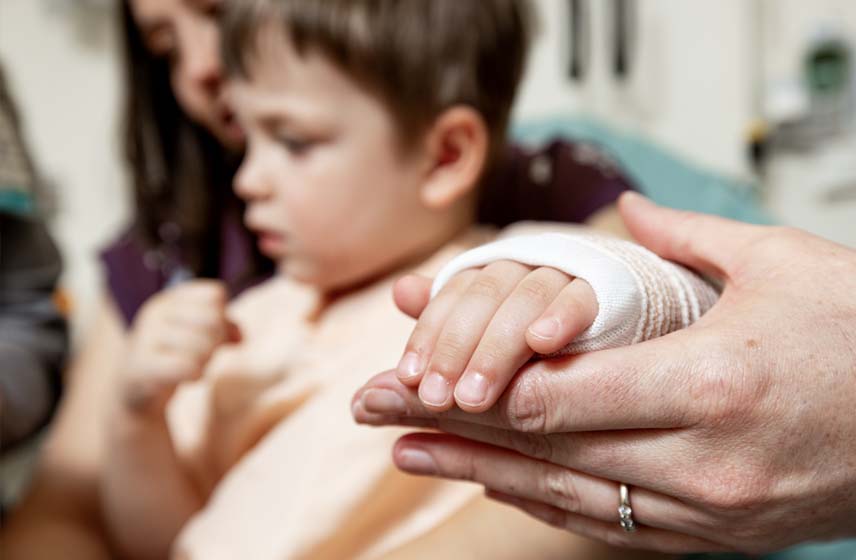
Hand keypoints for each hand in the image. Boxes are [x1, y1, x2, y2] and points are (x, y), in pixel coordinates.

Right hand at [122, 280, 240, 414]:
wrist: (136, 389)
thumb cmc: (175, 355)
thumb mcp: (201, 335)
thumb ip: (225, 328)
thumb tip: (240, 338)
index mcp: (171, 298)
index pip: (214, 295)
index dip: (224, 317)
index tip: (216, 334)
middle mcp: (156, 312)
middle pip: (213, 318)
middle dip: (218, 341)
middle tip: (208, 354)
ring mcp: (145, 337)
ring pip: (202, 344)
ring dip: (206, 360)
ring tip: (195, 366)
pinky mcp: (141, 365)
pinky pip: (187, 366)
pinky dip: (196, 374)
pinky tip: (187, 377)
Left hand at [353, 193, 855, 552]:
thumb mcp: (784, 264)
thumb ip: (688, 240)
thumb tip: (627, 211)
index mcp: (711, 384)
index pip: (560, 393)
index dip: (474, 389)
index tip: (410, 378)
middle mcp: (700, 460)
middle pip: (544, 445)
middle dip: (448, 428)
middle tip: (374, 414)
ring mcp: (706, 510)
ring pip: (565, 494)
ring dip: (480, 472)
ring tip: (410, 455)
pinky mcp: (714, 536)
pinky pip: (609, 525)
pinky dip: (545, 503)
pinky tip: (496, 484)